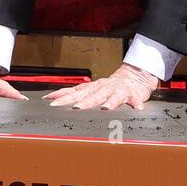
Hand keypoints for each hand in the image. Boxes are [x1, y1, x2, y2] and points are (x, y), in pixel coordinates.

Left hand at [43, 64, 158, 110]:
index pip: (75, 91)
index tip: (50, 100)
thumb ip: (74, 94)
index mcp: (93, 87)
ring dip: (110, 102)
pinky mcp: (132, 94)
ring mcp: (118, 90)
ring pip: (113, 96)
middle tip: (75, 108)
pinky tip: (136, 108)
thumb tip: (51, 98)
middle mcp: (104, 88)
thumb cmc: (111, 86)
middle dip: (84, 101)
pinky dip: (135, 103)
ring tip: (105, 108)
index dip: (63, 95)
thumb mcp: (91, 89)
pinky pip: (133, 99)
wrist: (134, 77)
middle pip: (92, 95)